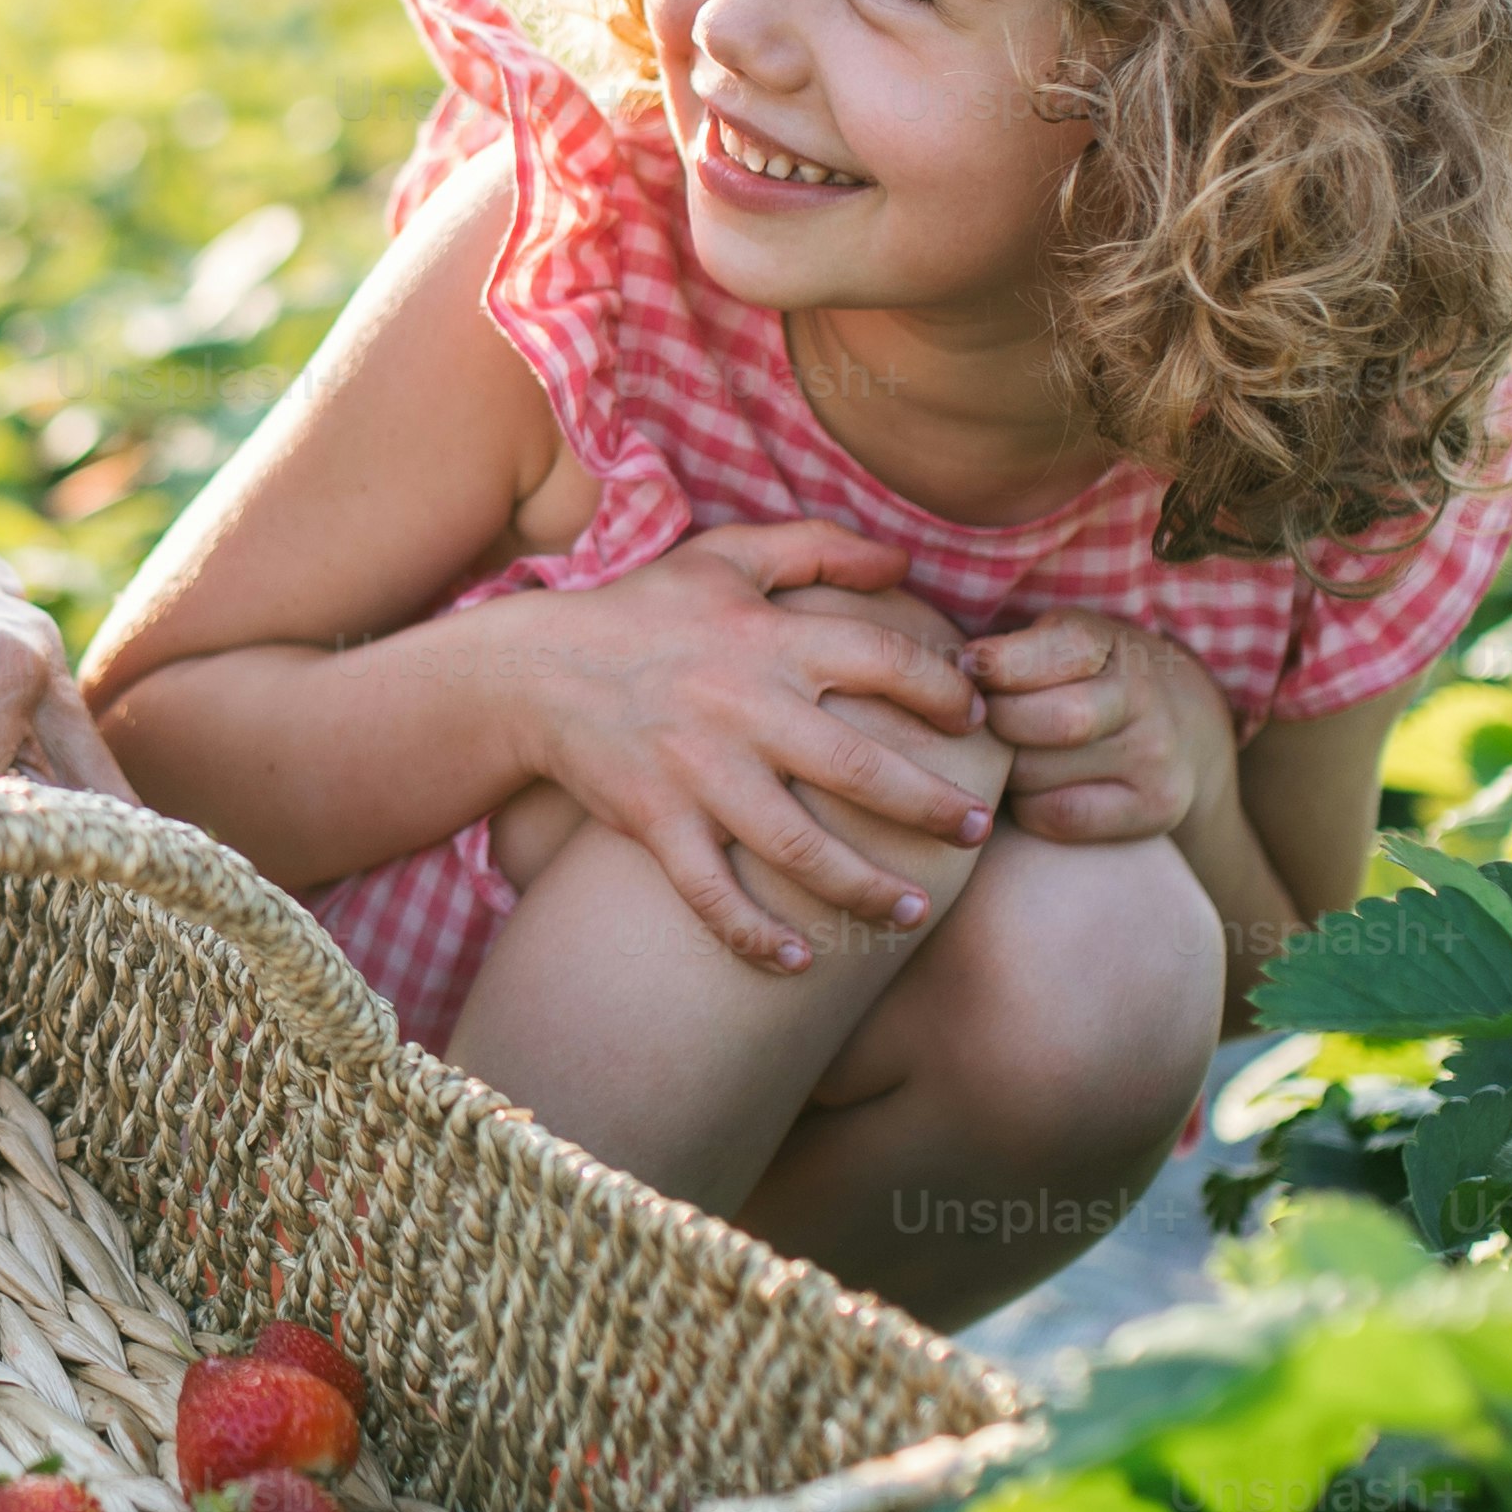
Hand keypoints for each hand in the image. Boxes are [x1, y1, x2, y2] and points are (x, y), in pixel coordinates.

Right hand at [509, 520, 996, 971]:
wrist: (532, 671)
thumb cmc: (642, 612)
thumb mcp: (725, 556)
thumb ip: (817, 548)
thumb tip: (902, 562)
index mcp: (769, 639)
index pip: (883, 662)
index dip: (942, 691)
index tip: (974, 720)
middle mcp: (742, 708)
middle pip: (860, 770)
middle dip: (931, 808)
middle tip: (979, 830)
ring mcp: (698, 772)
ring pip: (798, 848)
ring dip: (863, 888)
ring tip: (912, 911)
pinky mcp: (656, 821)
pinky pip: (710, 891)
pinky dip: (751, 934)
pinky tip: (797, 963)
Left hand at [958, 606, 1235, 846]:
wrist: (1187, 728)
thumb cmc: (1090, 679)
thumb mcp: (1062, 643)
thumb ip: (1012, 651)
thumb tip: (943, 673)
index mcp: (1110, 642)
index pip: (1052, 650)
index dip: (997, 664)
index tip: (968, 670)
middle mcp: (1142, 697)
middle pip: (1037, 720)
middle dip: (994, 725)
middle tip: (978, 727)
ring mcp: (1155, 755)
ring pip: (1038, 773)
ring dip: (1005, 771)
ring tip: (1008, 757)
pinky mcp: (1156, 806)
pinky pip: (1059, 816)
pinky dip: (1029, 808)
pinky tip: (1034, 790)